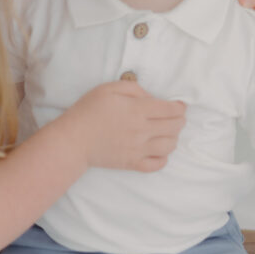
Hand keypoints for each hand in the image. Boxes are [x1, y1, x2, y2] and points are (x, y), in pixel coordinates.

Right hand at [62, 81, 186, 172]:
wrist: (74, 140)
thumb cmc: (89, 110)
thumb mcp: (109, 88)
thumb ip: (134, 89)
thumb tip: (151, 98)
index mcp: (137, 111)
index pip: (170, 110)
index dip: (180, 107)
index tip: (180, 106)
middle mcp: (142, 131)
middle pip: (174, 127)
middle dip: (180, 121)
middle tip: (177, 117)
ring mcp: (138, 149)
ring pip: (169, 146)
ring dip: (174, 138)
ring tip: (169, 132)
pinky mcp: (132, 163)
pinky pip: (157, 165)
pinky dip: (164, 158)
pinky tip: (160, 151)